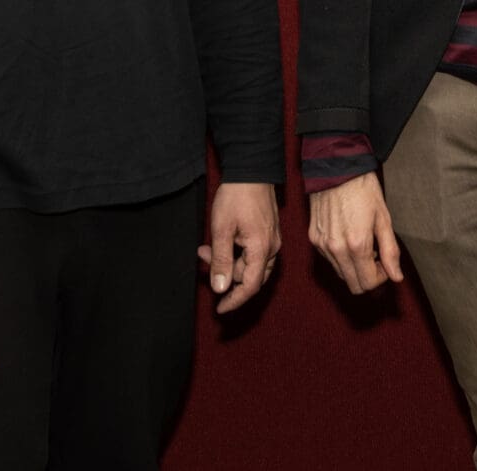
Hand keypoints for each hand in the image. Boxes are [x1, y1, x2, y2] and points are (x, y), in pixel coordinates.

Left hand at [198, 181, 281, 314]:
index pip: (250, 286)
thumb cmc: (236, 196)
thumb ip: (221, 261)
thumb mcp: (222, 229)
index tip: (219, 308)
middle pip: (249, 276)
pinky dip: (235, 252)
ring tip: (208, 247)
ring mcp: (272, 240)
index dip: (234, 300)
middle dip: (225, 273)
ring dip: (228, 261)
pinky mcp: (268, 233)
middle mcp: (272, 248)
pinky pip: (253, 253)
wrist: (251, 169)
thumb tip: (220, 288)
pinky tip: (221, 240)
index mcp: (262, 249)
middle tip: (204, 257)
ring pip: (250, 264)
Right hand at [307, 171, 403, 294]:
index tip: (385, 263)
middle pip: (353, 285)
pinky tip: (348, 238)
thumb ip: (390, 251)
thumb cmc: (363, 190)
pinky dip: (341, 256)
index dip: (381, 278)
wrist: (336, 168)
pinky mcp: (313, 238)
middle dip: (367, 276)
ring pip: (340, 273)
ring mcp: (322, 244)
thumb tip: (396, 277)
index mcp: (356, 245)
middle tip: (375, 257)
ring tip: (362, 245)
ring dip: (353, 267)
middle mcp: (336, 249)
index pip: (368, 283)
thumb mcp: (383, 219)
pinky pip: (329, 260)